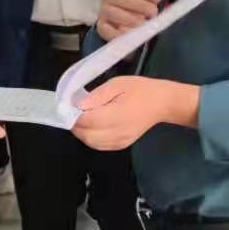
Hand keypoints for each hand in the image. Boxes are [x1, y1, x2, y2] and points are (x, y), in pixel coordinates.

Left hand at [72, 76, 197, 150]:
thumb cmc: (140, 89)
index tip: (67, 105)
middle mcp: (119, 132)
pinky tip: (91, 126)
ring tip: (81, 118)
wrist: (162, 103)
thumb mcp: (118, 83)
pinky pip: (100, 146)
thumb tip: (79, 105)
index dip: (74, 115)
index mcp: (118, 115)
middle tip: (71, 112)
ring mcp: (121, 141)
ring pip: (92, 143)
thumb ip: (97, 95)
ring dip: (82, 132)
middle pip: (88, 136)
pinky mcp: (122, 145)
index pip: (88, 121)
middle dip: (75, 125)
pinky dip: (91, 138)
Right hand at [96, 0, 183, 41]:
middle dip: (140, 6)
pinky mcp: (102, 27)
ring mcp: (104, 12)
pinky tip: (133, 35)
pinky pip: (108, 30)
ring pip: (115, 14)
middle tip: (154, 13)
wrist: (122, 22)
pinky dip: (121, 33)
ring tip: (145, 25)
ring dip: (132, 20)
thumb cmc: (138, 4)